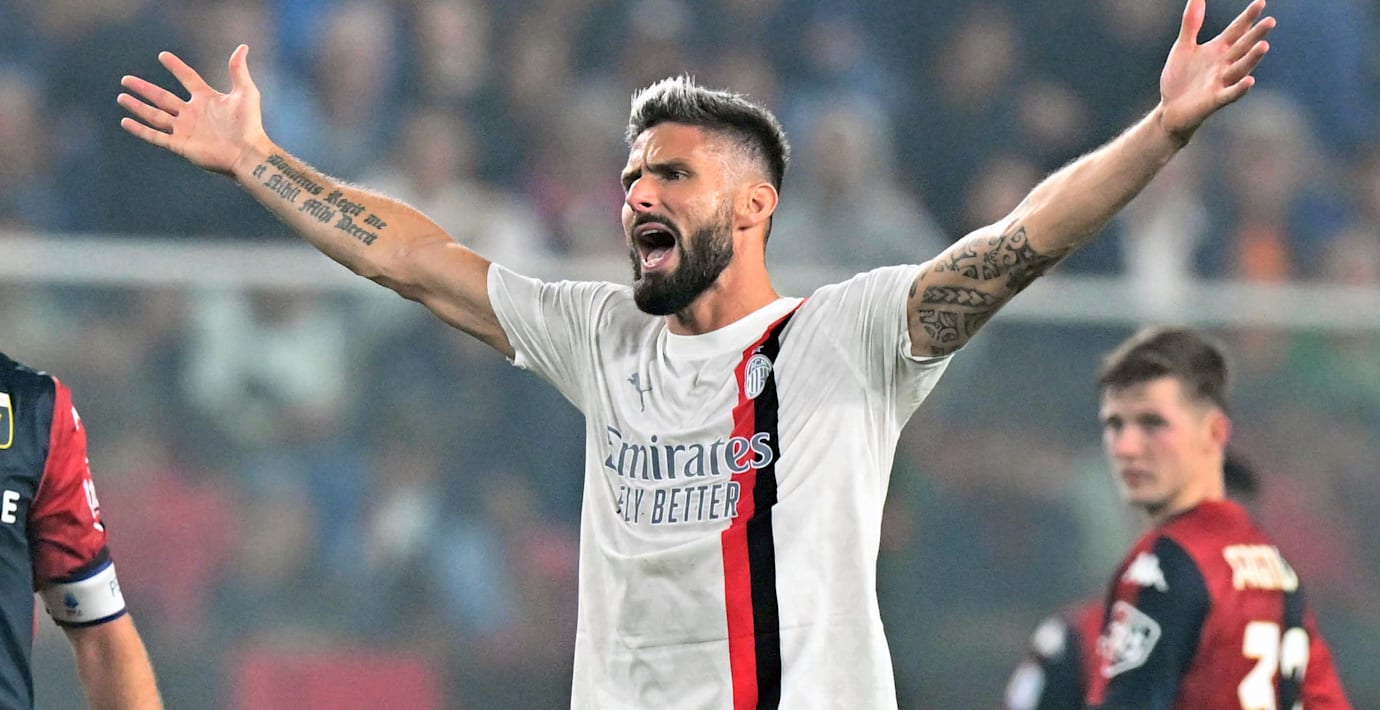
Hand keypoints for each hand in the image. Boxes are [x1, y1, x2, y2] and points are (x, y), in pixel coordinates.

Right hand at [117, 44, 267, 175]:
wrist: (247, 152)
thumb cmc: (250, 124)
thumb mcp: (246, 92)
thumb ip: (238, 70)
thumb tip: (243, 47)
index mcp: (206, 99)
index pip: (187, 78)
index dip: (176, 67)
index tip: (162, 56)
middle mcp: (192, 113)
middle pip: (162, 97)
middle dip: (144, 88)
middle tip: (126, 79)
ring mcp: (185, 129)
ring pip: (155, 115)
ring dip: (138, 106)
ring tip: (121, 97)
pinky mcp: (180, 145)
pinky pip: (156, 136)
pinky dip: (140, 129)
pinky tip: (125, 122)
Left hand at [1159, 0, 1275, 142]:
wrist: (1169, 109)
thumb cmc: (1179, 78)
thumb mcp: (1183, 47)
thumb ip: (1191, 23)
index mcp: (1218, 49)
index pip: (1237, 30)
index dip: (1248, 17)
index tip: (1261, 2)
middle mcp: (1224, 64)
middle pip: (1243, 47)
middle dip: (1256, 35)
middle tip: (1270, 21)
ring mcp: (1221, 82)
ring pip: (1240, 68)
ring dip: (1252, 58)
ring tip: (1264, 46)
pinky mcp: (1214, 100)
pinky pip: (1230, 93)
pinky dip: (1239, 88)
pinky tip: (1249, 80)